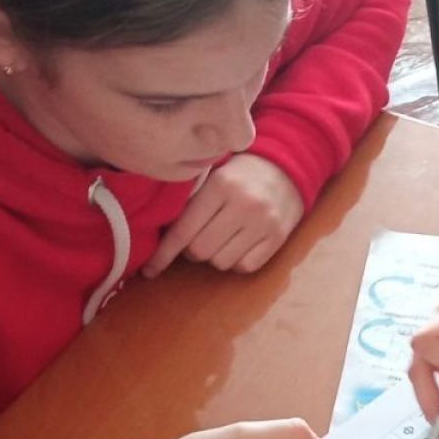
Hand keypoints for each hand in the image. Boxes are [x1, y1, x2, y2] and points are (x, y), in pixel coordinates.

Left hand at [143, 154, 304, 276]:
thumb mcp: (214, 174)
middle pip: (200, 251)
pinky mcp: (277, 238)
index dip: (164, 253)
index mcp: (221, 185)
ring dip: (214, 256)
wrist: (288, 167)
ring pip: (221, 262)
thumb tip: (160, 232)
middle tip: (197, 238)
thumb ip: (191, 199)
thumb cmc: (240, 173)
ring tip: (221, 238)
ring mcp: (263, 223)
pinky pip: (244, 267)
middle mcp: (243, 205)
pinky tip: (239, 244)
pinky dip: (236, 261)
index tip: (149, 270)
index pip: (184, 229)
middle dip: (192, 251)